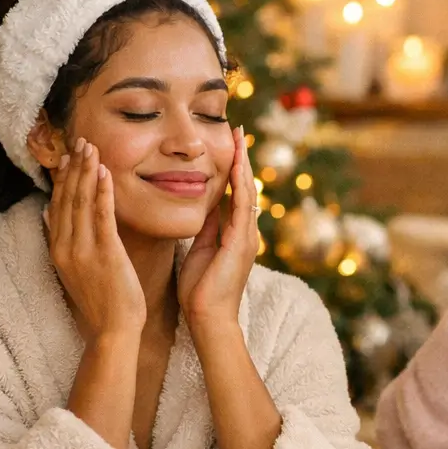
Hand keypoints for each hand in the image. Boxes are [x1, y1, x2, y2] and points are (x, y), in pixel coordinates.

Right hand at [45, 137, 145, 341]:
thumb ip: (62, 239)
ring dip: (86, 172)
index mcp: (58, 248)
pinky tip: (104, 173)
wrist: (112, 330)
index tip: (69, 154)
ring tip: (91, 148)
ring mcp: (83, 251)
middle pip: (66, 198)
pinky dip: (101, 192)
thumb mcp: (75, 267)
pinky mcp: (104, 254)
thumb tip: (48, 212)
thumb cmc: (101, 300)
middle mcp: (65, 247)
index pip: (58, 204)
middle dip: (74, 167)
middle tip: (81, 141)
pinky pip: (101, 217)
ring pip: (81, 202)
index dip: (63, 177)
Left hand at [178, 125, 257, 329]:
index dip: (232, 168)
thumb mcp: (200, 250)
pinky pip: (242, 207)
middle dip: (241, 158)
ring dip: (243, 164)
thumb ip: (206, 228)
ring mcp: (247, 237)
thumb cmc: (201, 291)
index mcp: (234, 234)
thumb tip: (204, 207)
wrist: (208, 318)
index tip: (229, 144)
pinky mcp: (242, 243)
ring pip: (247, 192)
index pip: (235, 193)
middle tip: (239, 130)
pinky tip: (236, 166)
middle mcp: (246, 232)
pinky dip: (240, 184)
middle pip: (246, 186)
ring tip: (240, 139)